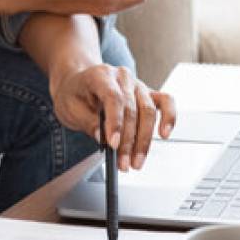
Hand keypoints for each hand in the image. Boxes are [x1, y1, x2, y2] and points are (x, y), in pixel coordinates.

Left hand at [49, 62, 177, 170]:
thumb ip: (87, 122)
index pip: (113, 97)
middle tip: (124, 164)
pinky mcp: (148, 93)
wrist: (79, 83)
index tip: (113, 144)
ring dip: (144, 140)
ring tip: (137, 162)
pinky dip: (168, 117)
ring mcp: (137, 84)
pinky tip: (164, 134)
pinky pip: (165, 102)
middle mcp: (122, 77)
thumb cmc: (74, 95)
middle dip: (129, 141)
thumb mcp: (70, 109)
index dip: (115, 122)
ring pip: (148, 111)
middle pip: (132, 109)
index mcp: (101, 75)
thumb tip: (103, 138)